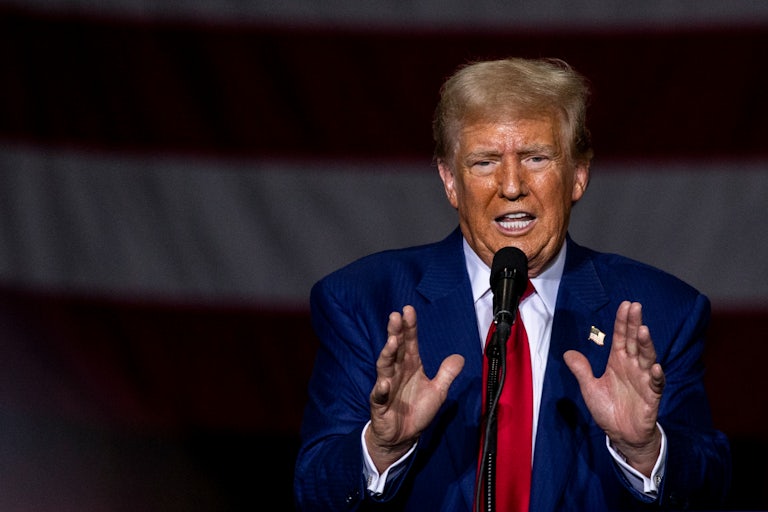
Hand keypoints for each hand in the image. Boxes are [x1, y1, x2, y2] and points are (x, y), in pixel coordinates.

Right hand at [366, 305, 464, 471]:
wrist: (403, 437)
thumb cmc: (417, 410)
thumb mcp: (438, 391)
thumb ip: (446, 374)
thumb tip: (459, 357)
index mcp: (410, 366)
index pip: (409, 342)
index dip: (409, 327)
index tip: (408, 310)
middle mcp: (397, 372)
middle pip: (395, 349)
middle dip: (395, 332)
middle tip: (395, 316)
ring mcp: (386, 387)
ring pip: (384, 367)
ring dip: (387, 354)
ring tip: (392, 342)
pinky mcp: (379, 405)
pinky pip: (378, 396)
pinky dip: (381, 390)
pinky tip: (384, 384)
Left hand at [563, 301, 664, 475]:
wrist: (621, 435)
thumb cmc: (608, 409)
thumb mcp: (590, 388)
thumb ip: (581, 370)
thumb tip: (567, 353)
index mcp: (618, 362)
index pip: (621, 337)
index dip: (622, 322)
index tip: (625, 305)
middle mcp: (632, 367)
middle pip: (634, 342)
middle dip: (635, 324)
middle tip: (636, 307)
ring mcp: (643, 380)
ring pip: (647, 358)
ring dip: (646, 345)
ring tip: (644, 331)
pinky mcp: (651, 396)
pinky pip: (655, 384)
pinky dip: (656, 376)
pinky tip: (654, 367)